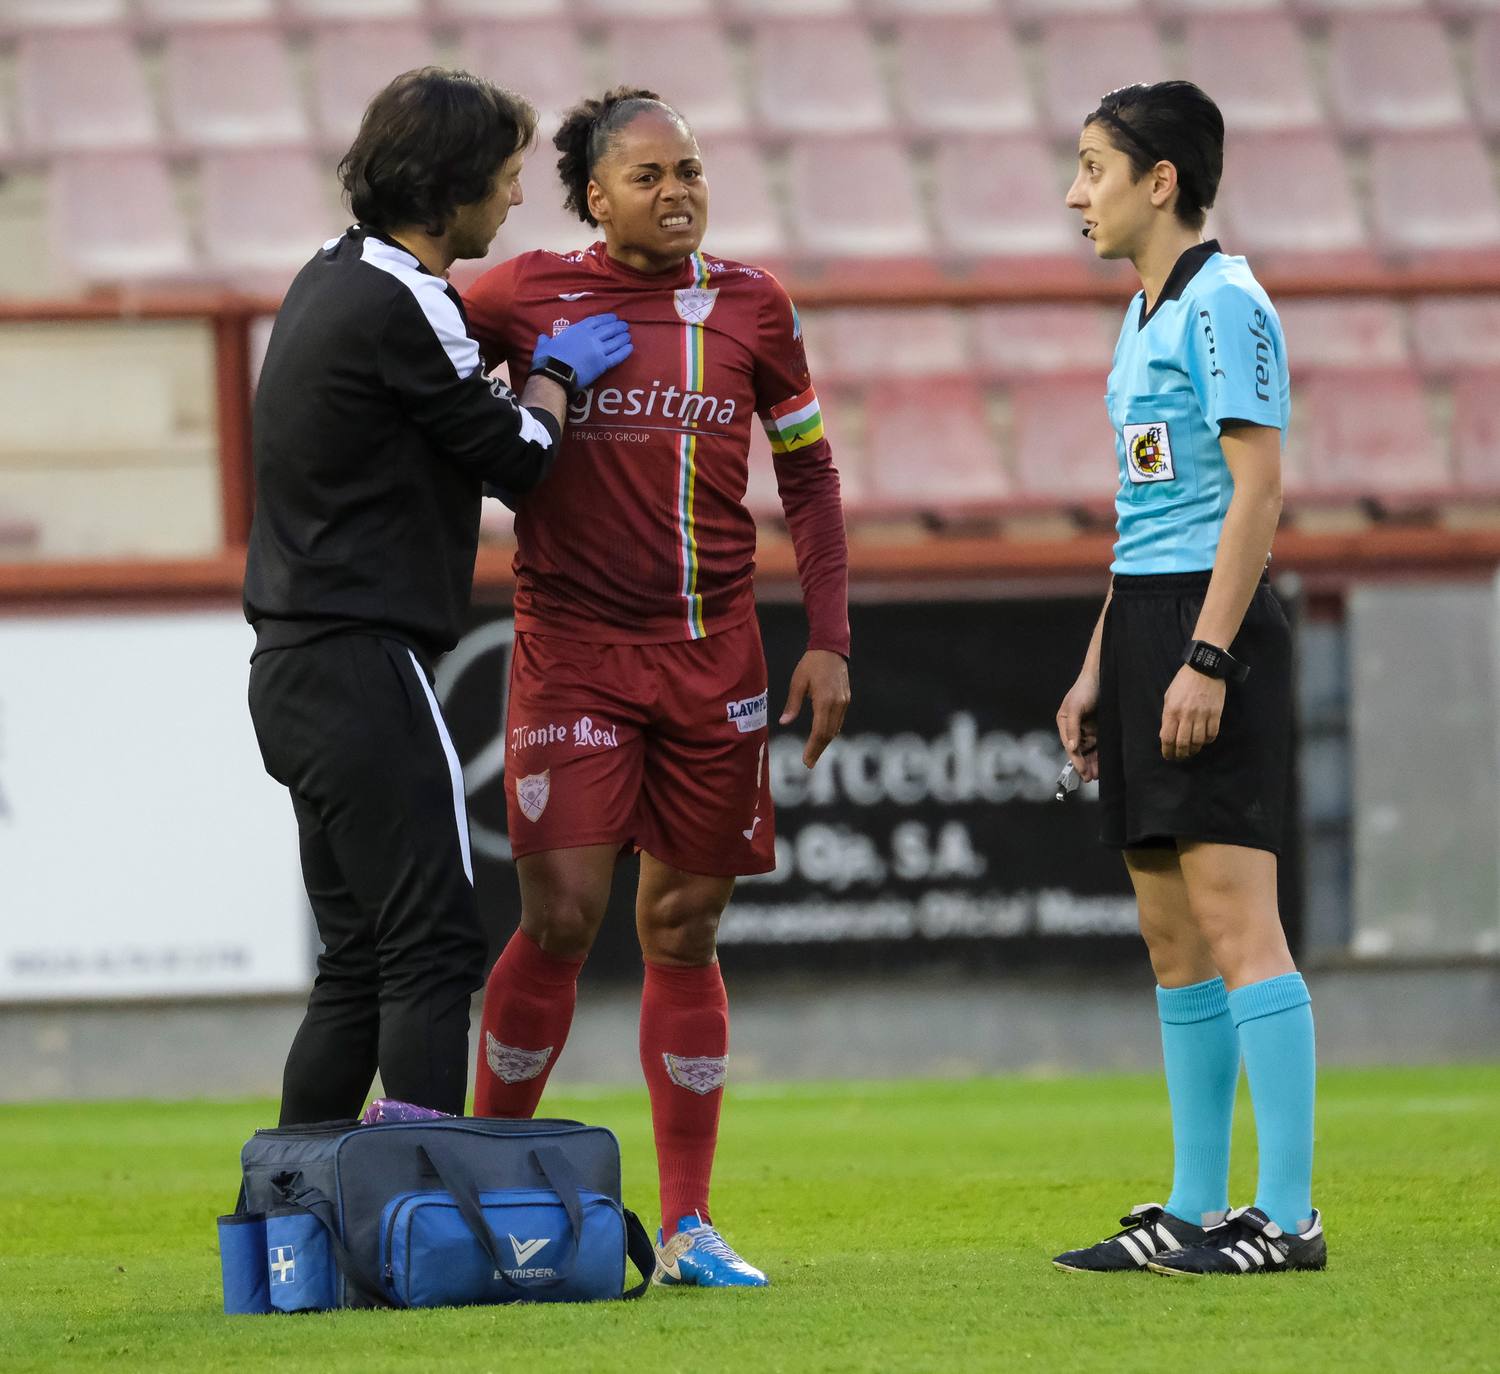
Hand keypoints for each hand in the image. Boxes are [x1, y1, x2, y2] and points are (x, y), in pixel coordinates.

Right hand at [531, 314, 631, 388]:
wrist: (555, 373)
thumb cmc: (548, 359)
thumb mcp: (544, 345)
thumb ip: (546, 341)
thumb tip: (542, 338)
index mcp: (577, 330)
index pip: (596, 321)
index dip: (606, 318)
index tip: (612, 318)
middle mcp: (591, 337)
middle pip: (608, 329)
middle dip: (617, 326)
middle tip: (624, 326)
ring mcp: (598, 350)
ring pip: (615, 341)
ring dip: (623, 337)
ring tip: (628, 335)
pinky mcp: (603, 364)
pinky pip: (617, 356)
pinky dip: (625, 351)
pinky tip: (630, 348)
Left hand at [779, 649, 849, 768]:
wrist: (831, 648)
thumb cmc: (810, 664)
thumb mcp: (797, 682)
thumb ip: (792, 704)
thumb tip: (784, 722)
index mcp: (824, 700)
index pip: (819, 731)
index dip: (813, 748)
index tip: (806, 760)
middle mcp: (837, 704)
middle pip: (829, 734)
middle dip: (818, 750)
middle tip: (809, 763)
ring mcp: (844, 702)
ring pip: (835, 729)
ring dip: (824, 743)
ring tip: (813, 754)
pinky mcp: (846, 699)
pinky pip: (838, 721)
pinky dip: (830, 732)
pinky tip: (821, 738)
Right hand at [1056, 671, 1100, 781]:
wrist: (1103, 674)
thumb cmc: (1085, 689)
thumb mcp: (1076, 708)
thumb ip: (1072, 728)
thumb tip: (1071, 748)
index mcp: (1065, 723)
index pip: (1070, 746)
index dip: (1076, 760)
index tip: (1083, 773)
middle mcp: (1075, 728)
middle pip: (1079, 751)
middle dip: (1084, 765)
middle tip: (1091, 779)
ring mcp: (1087, 728)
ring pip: (1089, 750)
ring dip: (1093, 763)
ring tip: (1098, 775)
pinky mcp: (1099, 728)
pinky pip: (1099, 744)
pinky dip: (1101, 754)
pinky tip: (1105, 764)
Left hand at [1160, 664, 1225, 760]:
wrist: (1204, 668)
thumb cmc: (1183, 682)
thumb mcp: (1169, 697)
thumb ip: (1167, 716)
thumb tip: (1166, 735)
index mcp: (1172, 711)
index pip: (1167, 738)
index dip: (1167, 751)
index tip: (1168, 756)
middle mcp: (1186, 715)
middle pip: (1183, 743)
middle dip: (1180, 754)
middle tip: (1180, 757)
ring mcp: (1202, 715)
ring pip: (1198, 741)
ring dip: (1194, 750)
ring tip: (1192, 751)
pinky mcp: (1215, 713)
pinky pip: (1212, 734)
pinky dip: (1208, 741)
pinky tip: (1204, 741)